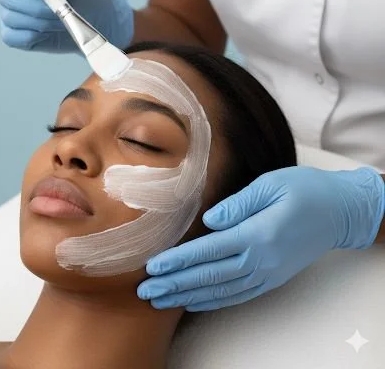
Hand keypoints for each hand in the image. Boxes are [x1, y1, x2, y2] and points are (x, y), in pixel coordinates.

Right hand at [0, 0, 133, 52]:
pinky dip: (32, 35)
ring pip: (11, 18)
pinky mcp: (16, 37)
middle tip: (60, 8)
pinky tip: (49, 32)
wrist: (98, 21)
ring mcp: (11, 15)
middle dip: (34, 4)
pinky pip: (12, 38)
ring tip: (61, 19)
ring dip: (40, 21)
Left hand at [137, 166, 384, 311]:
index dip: (178, 260)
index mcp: (258, 233)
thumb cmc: (305, 190)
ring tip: (161, 300)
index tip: (153, 267)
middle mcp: (261, 259)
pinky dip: (214, 301)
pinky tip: (194, 302)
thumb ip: (237, 204)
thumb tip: (208, 221)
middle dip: (174, 284)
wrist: (341, 212)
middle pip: (210, 276)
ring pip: (221, 290)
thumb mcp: (271, 185)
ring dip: (188, 296)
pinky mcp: (273, 278)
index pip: (209, 251)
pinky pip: (239, 295)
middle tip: (146, 292)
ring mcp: (268, 273)